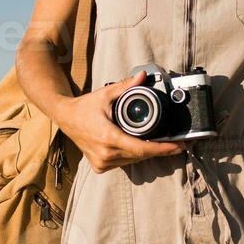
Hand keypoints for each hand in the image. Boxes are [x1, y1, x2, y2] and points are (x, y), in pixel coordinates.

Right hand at [53, 73, 185, 173]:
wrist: (65, 118)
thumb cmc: (85, 107)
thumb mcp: (106, 94)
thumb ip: (126, 86)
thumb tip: (143, 76)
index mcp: (109, 138)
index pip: (142, 149)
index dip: (162, 149)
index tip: (178, 147)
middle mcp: (106, 154)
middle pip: (140, 155)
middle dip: (159, 150)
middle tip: (175, 143)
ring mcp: (102, 163)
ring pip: (133, 161)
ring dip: (145, 152)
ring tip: (159, 143)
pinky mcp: (100, 166)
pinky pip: (123, 163)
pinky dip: (132, 155)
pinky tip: (137, 146)